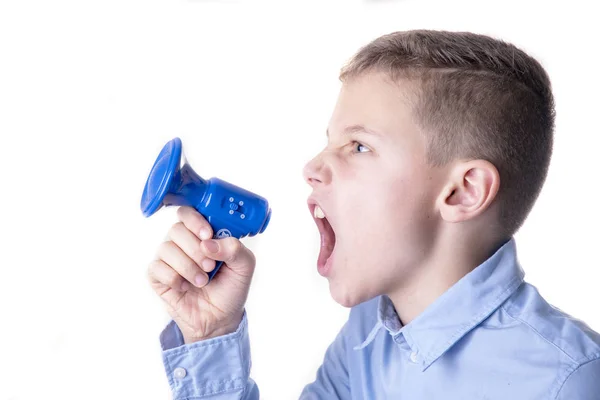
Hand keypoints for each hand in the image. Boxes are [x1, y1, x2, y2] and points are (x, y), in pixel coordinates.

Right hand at [147, 206, 255, 342]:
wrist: (219, 319)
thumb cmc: (230, 289)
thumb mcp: (244, 267)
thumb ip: (234, 248)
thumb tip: (208, 243)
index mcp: (203, 234)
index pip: (189, 212)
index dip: (195, 220)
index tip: (207, 234)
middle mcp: (183, 242)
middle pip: (177, 229)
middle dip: (195, 249)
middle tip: (210, 266)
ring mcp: (169, 258)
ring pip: (166, 248)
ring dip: (187, 267)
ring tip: (202, 281)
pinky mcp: (157, 276)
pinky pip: (156, 268)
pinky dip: (175, 278)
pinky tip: (185, 287)